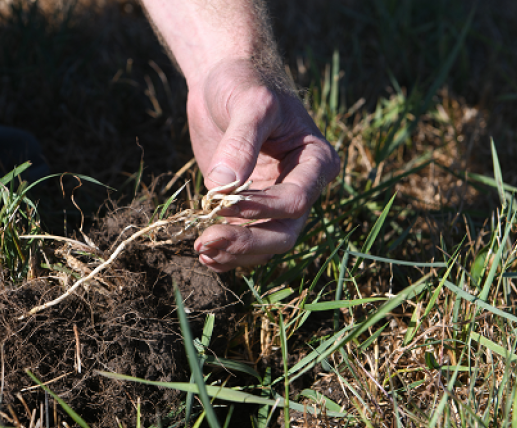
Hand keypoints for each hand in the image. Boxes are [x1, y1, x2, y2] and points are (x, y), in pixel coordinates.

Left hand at [188, 59, 340, 270]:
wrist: (224, 83)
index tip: (221, 200)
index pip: (296, 201)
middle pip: (284, 233)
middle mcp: (302, 188)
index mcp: (316, 162)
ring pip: (265, 245)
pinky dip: (227, 254)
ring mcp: (275, 203)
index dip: (260, 209)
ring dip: (234, 253)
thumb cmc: (244, 84)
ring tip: (200, 248)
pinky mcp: (249, 210)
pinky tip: (204, 254)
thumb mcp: (248, 103)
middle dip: (247, 242)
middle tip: (206, 242)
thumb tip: (221, 188)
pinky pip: (246, 244)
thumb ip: (240, 143)